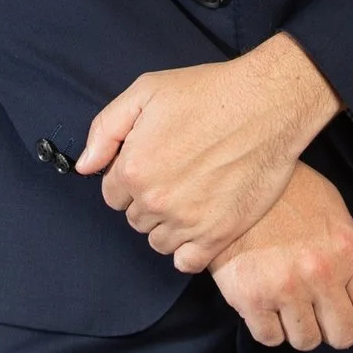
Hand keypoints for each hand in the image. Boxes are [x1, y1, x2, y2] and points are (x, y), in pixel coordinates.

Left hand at [76, 34, 339, 271]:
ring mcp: (188, 222)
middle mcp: (156, 201)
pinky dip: (189, 249)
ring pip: (159, 241)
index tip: (152, 164)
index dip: (130, 178)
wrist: (267, 104)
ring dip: (168, 225)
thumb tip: (85, 166)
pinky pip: (188, 262)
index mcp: (133, 169)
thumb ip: (106, 129)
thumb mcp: (146, 91)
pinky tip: (200, 224)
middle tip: (176, 175)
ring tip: (190, 197)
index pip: (112, 194)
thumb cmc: (208, 92)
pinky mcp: (219, 235)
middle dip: (148, 200)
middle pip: (135, 218)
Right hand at [210, 165, 352, 350]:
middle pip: (343, 337)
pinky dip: (269, 327)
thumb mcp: (334, 212)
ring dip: (299, 328)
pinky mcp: (249, 298)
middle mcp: (320, 273)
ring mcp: (284, 288)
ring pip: (306, 341)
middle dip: (334, 330)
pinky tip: (266, 304)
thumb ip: (349, 256)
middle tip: (322, 317)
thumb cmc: (288, 192)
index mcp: (348, 250)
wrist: (233, 181)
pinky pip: (270, 338)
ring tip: (290, 303)